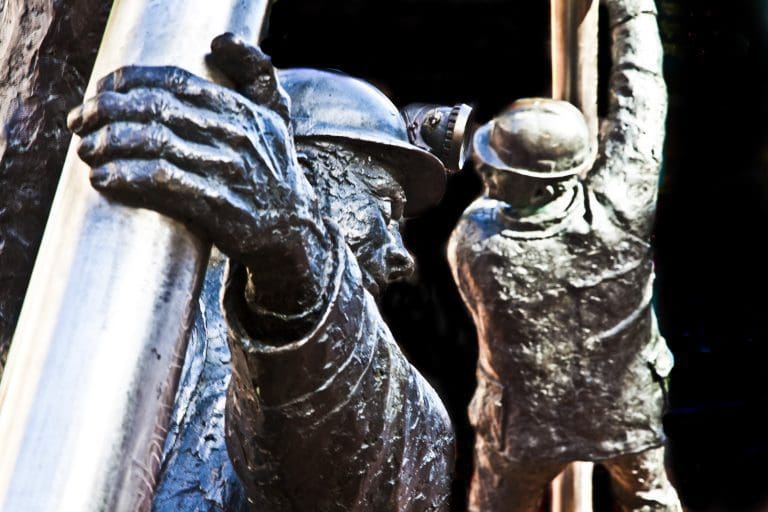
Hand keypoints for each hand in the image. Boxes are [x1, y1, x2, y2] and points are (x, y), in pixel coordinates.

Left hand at [67, 37, 319, 267]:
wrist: (294, 230)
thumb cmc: (274, 168)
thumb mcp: (277, 116)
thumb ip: (256, 73)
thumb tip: (220, 40)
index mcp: (244, 109)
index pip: (177, 81)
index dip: (131, 80)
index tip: (101, 89)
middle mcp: (237, 136)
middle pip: (157, 110)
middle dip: (108, 111)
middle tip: (78, 120)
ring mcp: (229, 171)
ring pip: (155, 144)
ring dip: (109, 144)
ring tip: (85, 149)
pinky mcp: (220, 207)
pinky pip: (163, 184)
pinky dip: (126, 177)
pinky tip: (103, 178)